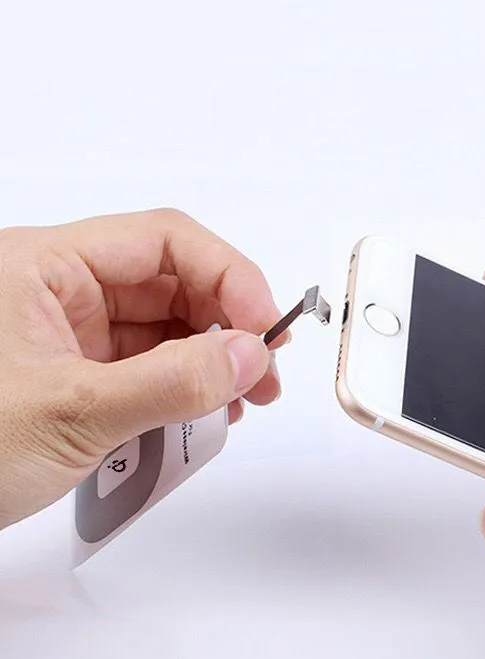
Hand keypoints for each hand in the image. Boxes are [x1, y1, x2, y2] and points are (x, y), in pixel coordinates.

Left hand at [0, 209, 284, 528]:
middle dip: (227, 326)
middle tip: (265, 375)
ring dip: (210, 363)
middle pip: (172, 285)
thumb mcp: (72, 412)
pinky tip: (201, 417)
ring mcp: (70, 337)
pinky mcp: (77, 378)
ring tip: (238, 404)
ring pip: (165, 330)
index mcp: (45, 266)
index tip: (266, 327)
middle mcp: (60, 292)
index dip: (228, 276)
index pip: (164, 241)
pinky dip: (182, 392)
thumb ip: (171, 381)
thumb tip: (252, 355)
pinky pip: (148, 371)